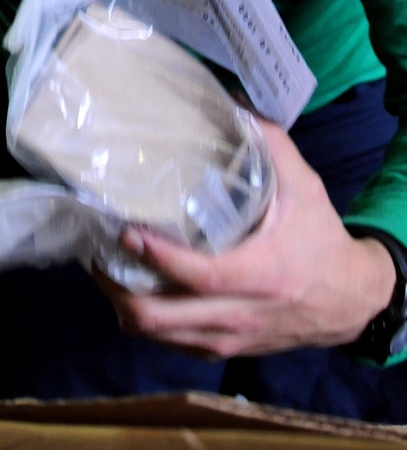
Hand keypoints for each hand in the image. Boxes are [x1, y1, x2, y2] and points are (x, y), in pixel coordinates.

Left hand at [95, 120, 396, 357]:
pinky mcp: (223, 349)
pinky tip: (132, 290)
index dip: (156, 259)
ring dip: (123, 306)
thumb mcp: (304, 186)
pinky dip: (144, 322)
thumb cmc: (321, 239)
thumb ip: (269, 143)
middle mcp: (242, 314)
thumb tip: (230, 100)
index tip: (124, 232)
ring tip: (106, 270)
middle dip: (117, 291)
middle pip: (161, 319)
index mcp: (262, 274)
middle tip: (98, 254)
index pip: (200, 277)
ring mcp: (230, 337)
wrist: (352, 299)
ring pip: (158, 337)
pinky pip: (171, 344)